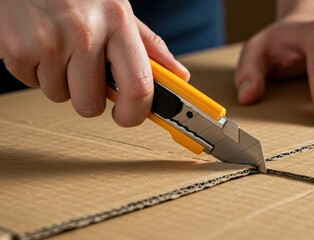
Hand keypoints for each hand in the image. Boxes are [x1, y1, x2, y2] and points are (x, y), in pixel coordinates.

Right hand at [0, 0, 189, 126]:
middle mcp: (86, 32)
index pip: (139, 86)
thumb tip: (179, 76)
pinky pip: (32, 84)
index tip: (130, 118)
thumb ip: (149, 46)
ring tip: (59, 47)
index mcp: (118, 22)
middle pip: (92, 104)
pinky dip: (36, 71)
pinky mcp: (20, 48)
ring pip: (60, 96)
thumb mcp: (118, 10)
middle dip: (88, 98)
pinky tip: (40, 44)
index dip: (137, 113)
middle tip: (85, 73)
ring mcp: (51, 41)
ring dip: (60, 81)